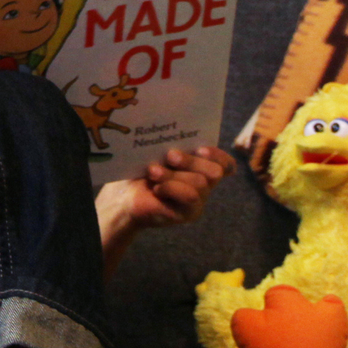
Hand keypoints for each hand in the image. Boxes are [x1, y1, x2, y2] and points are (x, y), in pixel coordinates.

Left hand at [101, 144, 233, 232]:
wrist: (122, 197)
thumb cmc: (140, 171)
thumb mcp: (158, 154)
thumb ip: (173, 145)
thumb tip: (178, 132)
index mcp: (200, 168)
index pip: (225, 164)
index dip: (218, 154)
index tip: (200, 147)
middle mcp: (204, 186)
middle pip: (214, 171)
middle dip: (192, 161)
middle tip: (170, 155)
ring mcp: (197, 202)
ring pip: (199, 184)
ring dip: (174, 175)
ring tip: (153, 171)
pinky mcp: (187, 214)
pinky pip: (190, 197)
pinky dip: (172, 188)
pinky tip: (156, 188)